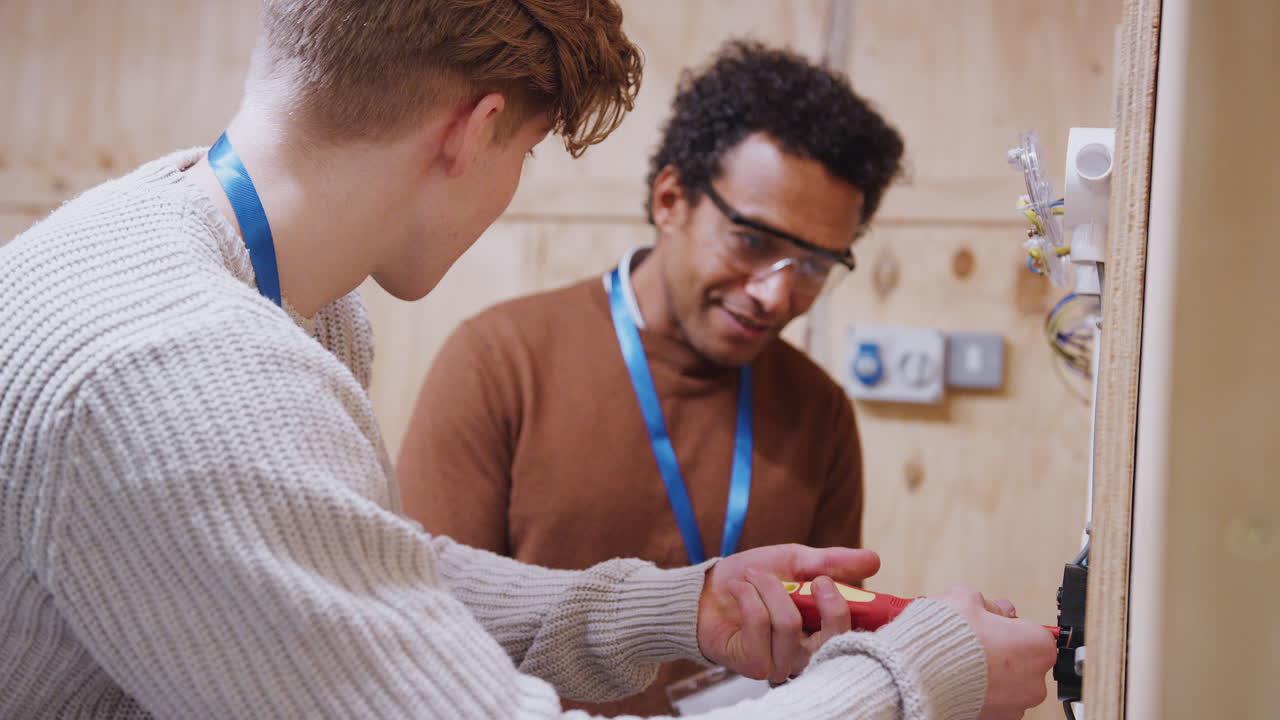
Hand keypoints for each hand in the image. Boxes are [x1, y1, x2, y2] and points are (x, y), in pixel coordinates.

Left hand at [696, 543, 880, 683]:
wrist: (706, 589)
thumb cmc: (753, 578)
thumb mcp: (796, 561)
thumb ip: (833, 563)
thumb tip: (874, 560)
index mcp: (826, 631)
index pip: (861, 635)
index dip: (869, 617)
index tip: (854, 586)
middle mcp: (809, 655)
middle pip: (837, 638)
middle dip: (828, 603)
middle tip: (817, 578)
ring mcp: (783, 664)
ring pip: (789, 623)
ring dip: (769, 588)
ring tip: (755, 576)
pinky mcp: (755, 665)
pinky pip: (760, 623)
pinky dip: (748, 595)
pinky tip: (739, 589)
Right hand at [932, 586, 1056, 719]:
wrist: (920, 676)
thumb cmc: (947, 640)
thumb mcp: (966, 599)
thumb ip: (988, 604)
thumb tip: (996, 609)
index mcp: (1036, 647)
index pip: (1036, 633)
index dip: (1011, 626)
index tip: (997, 624)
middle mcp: (1034, 681)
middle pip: (1024, 660)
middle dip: (1003, 650)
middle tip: (977, 639)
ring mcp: (1015, 704)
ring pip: (1009, 683)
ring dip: (992, 672)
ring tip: (963, 660)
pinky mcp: (995, 718)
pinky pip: (993, 699)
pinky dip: (980, 689)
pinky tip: (959, 676)